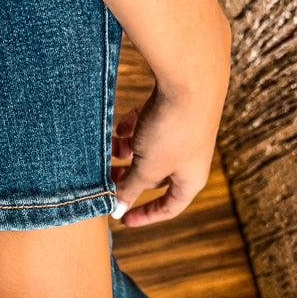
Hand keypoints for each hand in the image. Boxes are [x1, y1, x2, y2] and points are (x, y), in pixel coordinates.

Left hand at [111, 84, 222, 226]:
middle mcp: (190, 159)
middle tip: (106, 179)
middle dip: (129, 178)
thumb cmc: (173, 131)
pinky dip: (134, 129)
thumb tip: (117, 209)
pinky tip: (120, 126)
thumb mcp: (147, 167)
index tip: (122, 219)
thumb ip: (131, 189)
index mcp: (190, 179)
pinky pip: (149, 127)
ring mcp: (183, 133)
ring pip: (149, 151)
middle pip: (155, 178)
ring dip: (127, 152)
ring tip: (109, 148)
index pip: (169, 207)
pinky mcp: (174, 110)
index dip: (145, 216)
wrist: (190, 78)